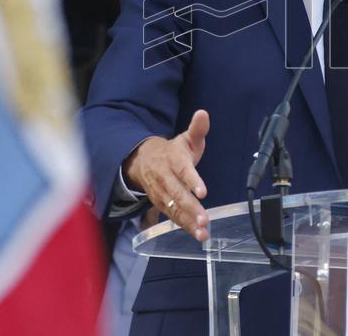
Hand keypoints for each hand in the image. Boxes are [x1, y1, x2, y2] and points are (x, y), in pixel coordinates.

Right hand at [123, 110, 209, 241]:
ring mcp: (161, 192)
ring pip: (174, 208)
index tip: (203, 191)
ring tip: (202, 232)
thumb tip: (203, 113)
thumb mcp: (185, 137)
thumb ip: (197, 129)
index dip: (192, 181)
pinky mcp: (161, 203)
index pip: (183, 170)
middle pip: (177, 194)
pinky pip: (172, 216)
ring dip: (188, 222)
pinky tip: (196, 234)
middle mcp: (165, 177)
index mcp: (173, 159)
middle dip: (191, 208)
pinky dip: (183, 225)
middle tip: (204, 220)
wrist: (142, 160)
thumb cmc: (172, 151)